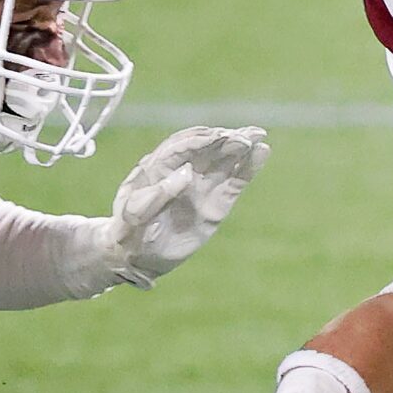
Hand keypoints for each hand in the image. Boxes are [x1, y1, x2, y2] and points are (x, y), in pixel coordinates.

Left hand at [99, 125, 268, 288]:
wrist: (139, 256)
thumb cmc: (130, 232)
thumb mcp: (135, 214)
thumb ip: (158, 193)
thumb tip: (187, 171)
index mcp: (159, 166)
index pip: (183, 145)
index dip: (202, 140)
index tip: (219, 136)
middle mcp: (183, 170)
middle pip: (208, 147)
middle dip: (226, 139)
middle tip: (246, 135)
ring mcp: (201, 186)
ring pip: (224, 160)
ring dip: (241, 147)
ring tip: (258, 136)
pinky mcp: (216, 203)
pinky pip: (234, 182)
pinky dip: (248, 168)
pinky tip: (262, 153)